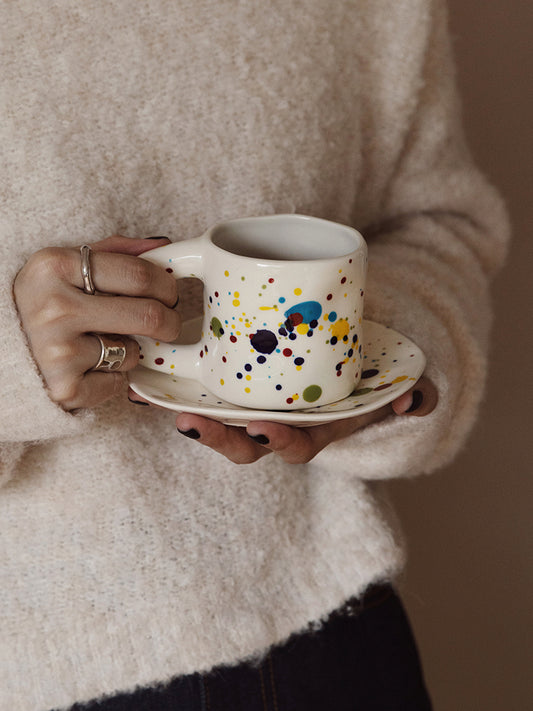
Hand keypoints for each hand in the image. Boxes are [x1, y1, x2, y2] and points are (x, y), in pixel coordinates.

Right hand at [13, 235, 180, 409]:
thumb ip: (113, 252)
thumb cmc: (42, 303)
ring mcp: (57, 350)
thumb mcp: (65, 266)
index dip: (166, 286)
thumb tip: (163, 246)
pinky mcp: (63, 387)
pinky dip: (111, 379)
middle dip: (169, 322)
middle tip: (166, 324)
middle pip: (149, 315)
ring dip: (130, 351)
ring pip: (133, 352)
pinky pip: (117, 383)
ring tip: (103, 344)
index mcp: (55, 266)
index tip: (169, 294)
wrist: (0, 349)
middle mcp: (55, 308)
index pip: (139, 274)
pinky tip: (88, 368)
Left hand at [129, 375, 437, 463]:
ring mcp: (257, 405)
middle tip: (194, 423)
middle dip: (218, 438)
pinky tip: (147, 385)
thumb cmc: (367, 374)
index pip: (292, 445)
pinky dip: (176, 394)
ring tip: (162, 404)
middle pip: (243, 443)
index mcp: (313, 428)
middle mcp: (279, 421)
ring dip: (192, 417)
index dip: (277, 442)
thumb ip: (414, 392)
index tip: (262, 428)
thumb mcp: (394, 382)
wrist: (350, 351)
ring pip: (220, 422)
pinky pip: (205, 394)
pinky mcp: (237, 381)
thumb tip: (416, 401)